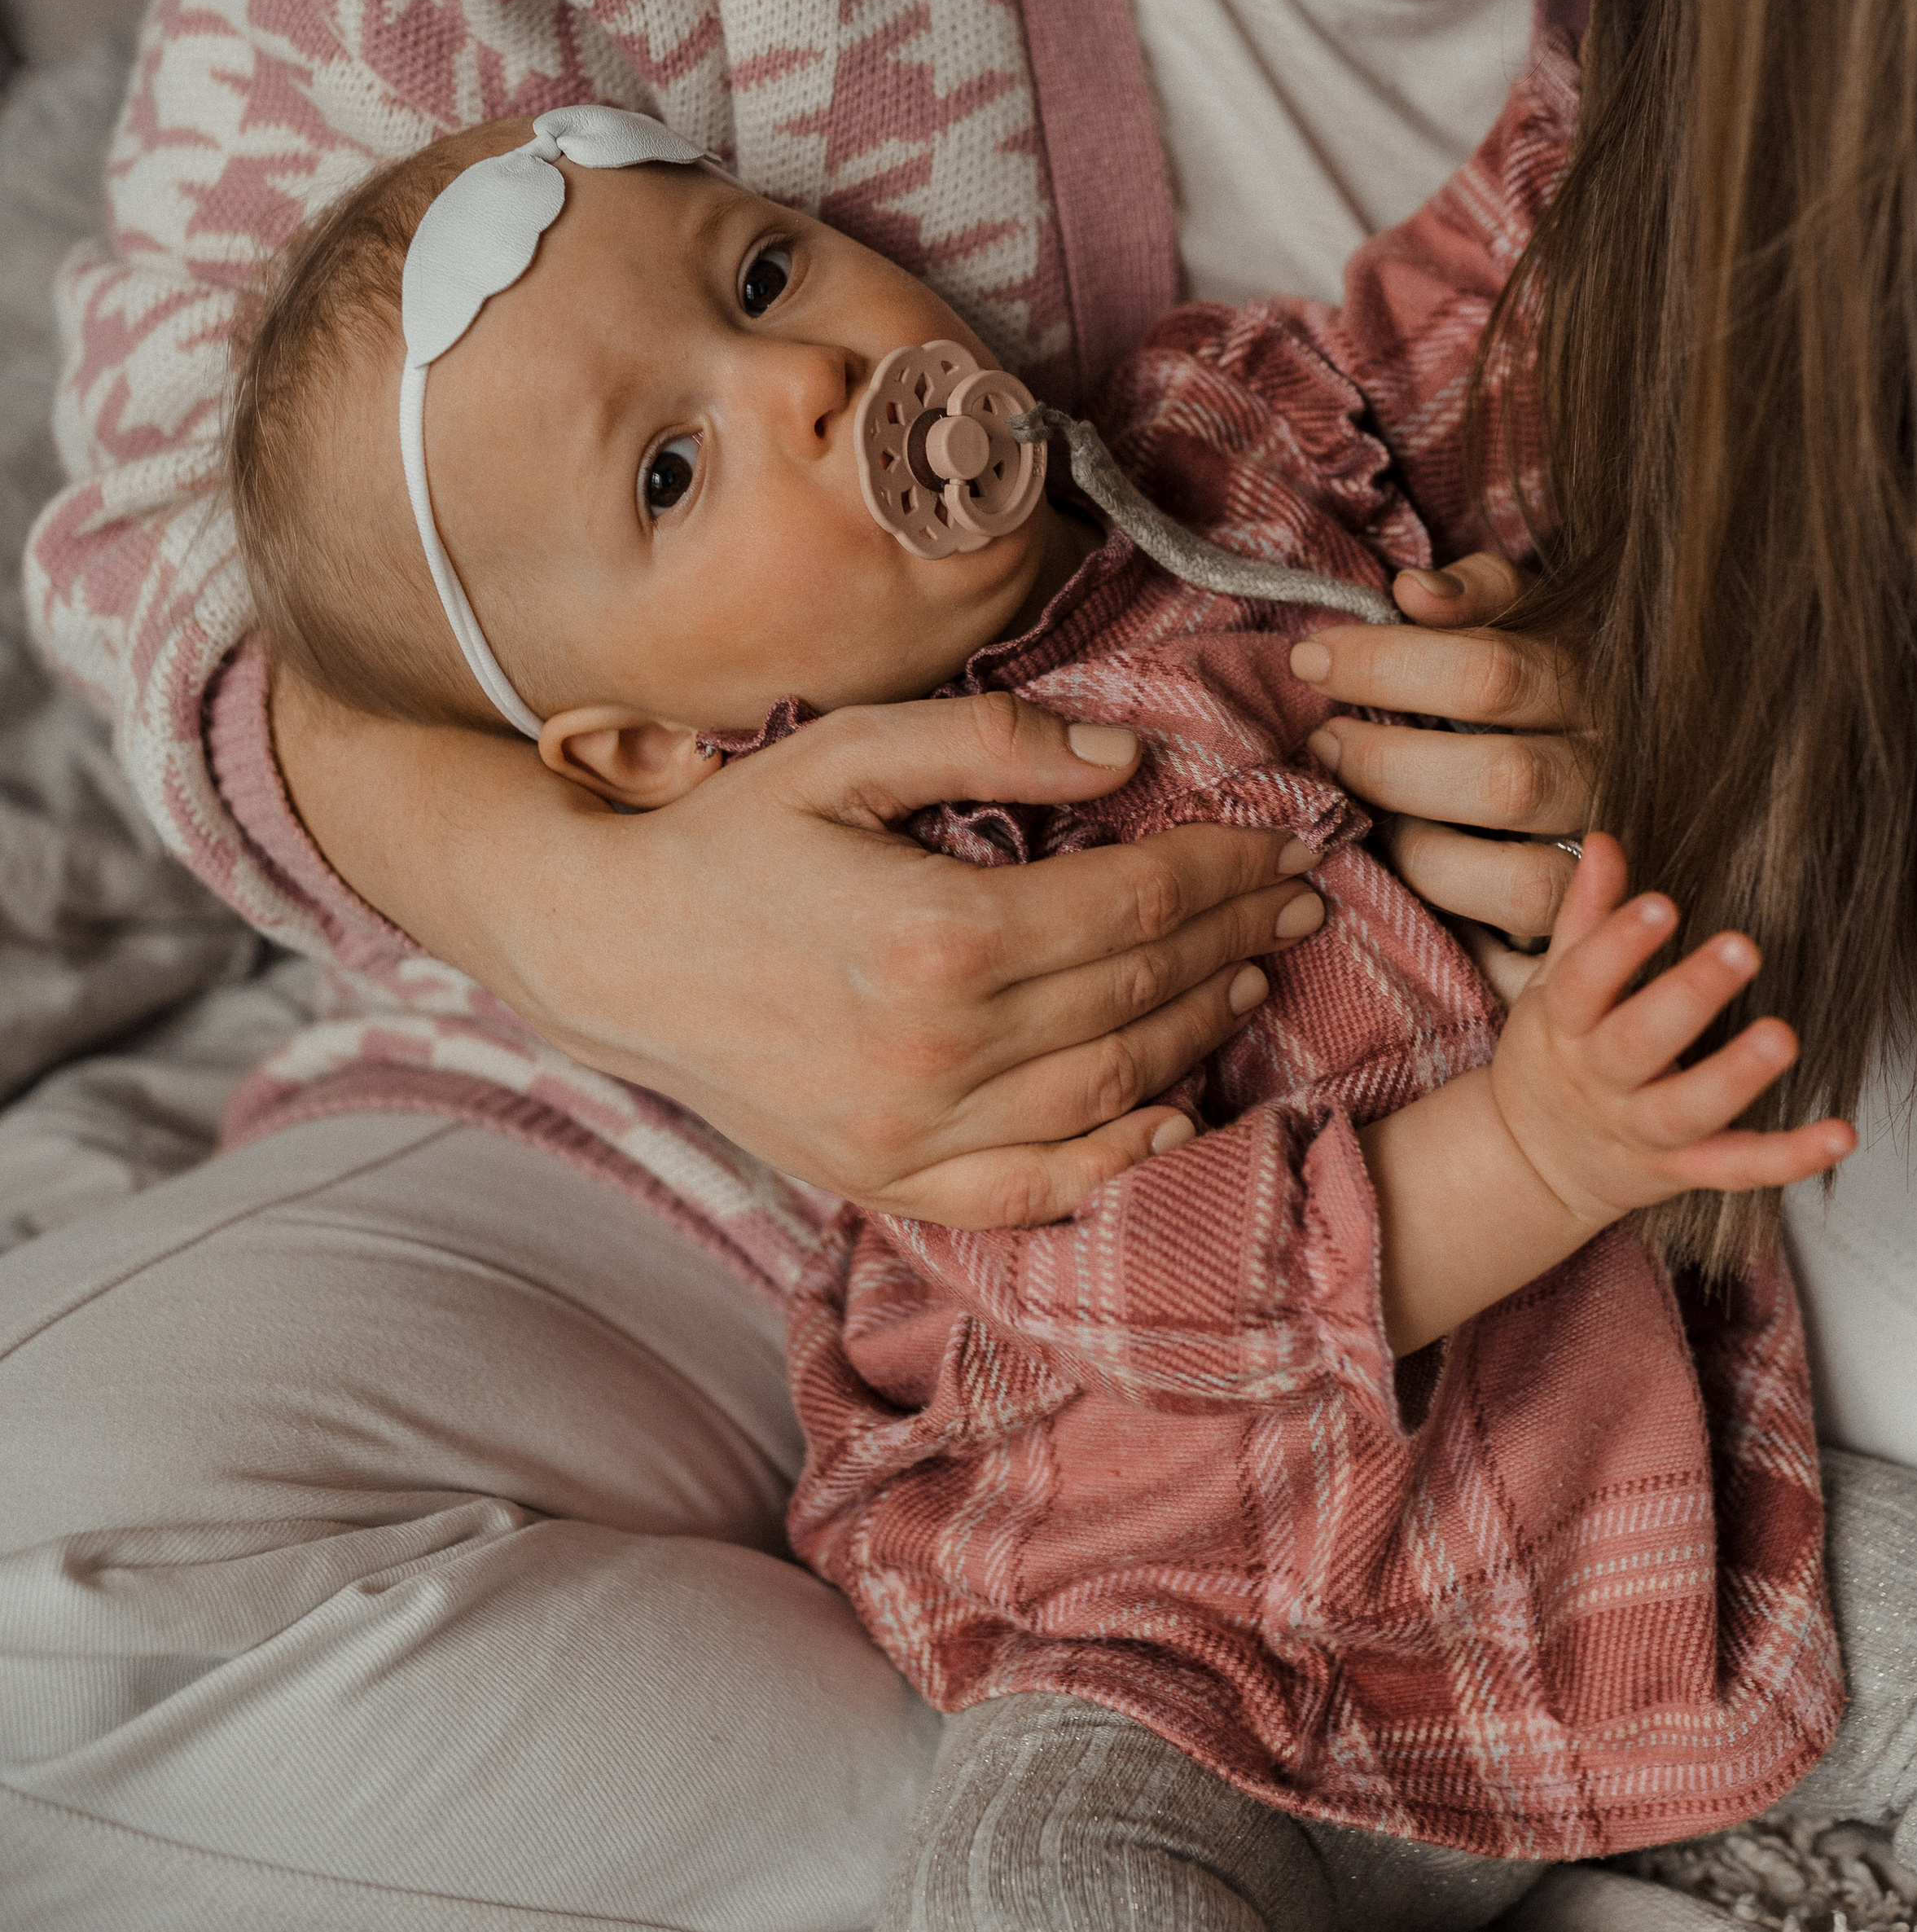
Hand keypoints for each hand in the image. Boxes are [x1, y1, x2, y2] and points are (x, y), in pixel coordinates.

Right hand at [274, 673, 1322, 1226]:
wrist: (601, 952)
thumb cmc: (724, 837)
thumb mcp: (844, 751)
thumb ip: (989, 743)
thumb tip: (1127, 760)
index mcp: (939, 933)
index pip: (1134, 904)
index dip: (1224, 870)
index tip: (1283, 841)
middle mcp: (940, 1049)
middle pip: (1140, 994)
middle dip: (1236, 938)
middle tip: (1300, 901)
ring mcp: (914, 1131)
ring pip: (1110, 1089)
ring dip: (1202, 1031)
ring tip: (1255, 976)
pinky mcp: (886, 1179)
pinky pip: (1034, 1188)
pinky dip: (1117, 1154)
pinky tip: (1175, 1108)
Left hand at [1290, 554, 1587, 997]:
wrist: (1651, 759)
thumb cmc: (1551, 681)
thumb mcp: (1531, 616)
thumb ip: (1479, 595)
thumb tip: (1414, 592)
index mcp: (1593, 685)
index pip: (1491, 673)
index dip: (1388, 667)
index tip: (1312, 660)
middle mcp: (1612, 773)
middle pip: (1504, 782)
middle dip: (1390, 765)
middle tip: (1325, 742)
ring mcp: (1607, 858)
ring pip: (1518, 881)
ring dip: (1421, 851)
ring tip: (1367, 815)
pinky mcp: (1586, 923)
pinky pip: (1519, 947)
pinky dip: (1457, 918)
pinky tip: (1409, 878)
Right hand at [1360, 831, 1852, 1351]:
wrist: (1535, 1161)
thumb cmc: (1558, 1053)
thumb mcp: (1553, 983)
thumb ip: (1585, 915)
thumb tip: (1605, 842)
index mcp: (1565, 1025)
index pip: (1583, 983)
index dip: (1617, 946)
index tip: (1661, 905)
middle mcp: (1600, 1080)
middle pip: (1635, 1044)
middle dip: (1688, 998)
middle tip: (1742, 948)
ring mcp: (1640, 1130)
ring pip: (1685, 1111)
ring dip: (1736, 1077)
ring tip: (1783, 1037)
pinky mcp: (1682, 1171)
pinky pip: (1737, 1168)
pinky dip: (1790, 1157)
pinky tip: (1841, 1133)